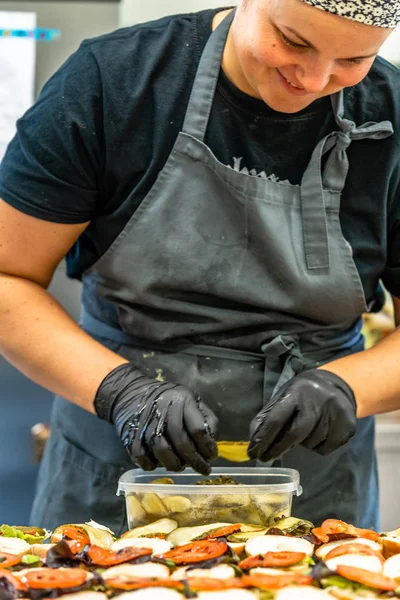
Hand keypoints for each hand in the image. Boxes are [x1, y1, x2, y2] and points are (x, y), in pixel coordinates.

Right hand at [94, 363, 217, 474]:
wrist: (131, 391)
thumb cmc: (169, 399)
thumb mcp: (192, 399)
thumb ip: (205, 418)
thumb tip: (211, 442)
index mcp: (182, 401)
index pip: (198, 429)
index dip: (207, 447)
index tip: (212, 456)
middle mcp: (164, 411)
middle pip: (181, 442)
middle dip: (194, 461)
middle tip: (202, 469)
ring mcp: (146, 423)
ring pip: (162, 451)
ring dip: (174, 464)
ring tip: (180, 465)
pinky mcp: (130, 433)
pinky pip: (141, 456)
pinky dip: (151, 465)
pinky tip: (158, 463)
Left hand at [248, 369, 356, 461]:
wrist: (338, 386)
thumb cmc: (303, 394)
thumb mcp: (284, 397)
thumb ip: (267, 416)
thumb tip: (253, 439)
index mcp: (296, 392)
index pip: (277, 418)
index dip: (263, 438)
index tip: (252, 453)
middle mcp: (317, 401)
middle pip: (295, 434)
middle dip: (278, 448)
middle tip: (267, 457)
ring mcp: (334, 414)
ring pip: (309, 443)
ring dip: (300, 444)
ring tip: (303, 431)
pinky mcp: (347, 426)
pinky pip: (324, 449)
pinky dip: (316, 447)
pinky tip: (318, 434)